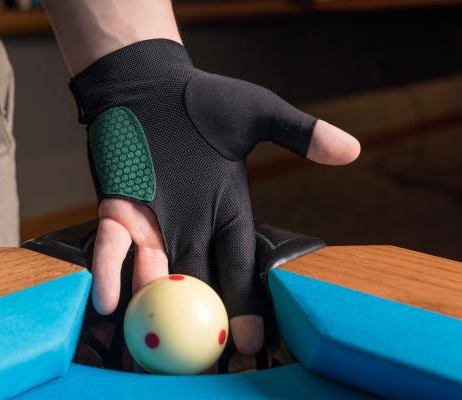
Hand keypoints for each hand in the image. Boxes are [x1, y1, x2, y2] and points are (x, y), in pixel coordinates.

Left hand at [91, 119, 358, 354]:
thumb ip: (299, 133)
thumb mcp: (256, 113)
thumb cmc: (203, 99)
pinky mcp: (117, 208)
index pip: (239, 264)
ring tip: (154, 344)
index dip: (245, 302)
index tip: (250, 341)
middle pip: (197, 283)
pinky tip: (109, 299)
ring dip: (152, 307)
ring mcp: (151, 221)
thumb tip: (352, 148)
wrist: (149, 84)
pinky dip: (109, 271)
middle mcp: (190, 226)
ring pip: (153, 274)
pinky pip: (112, 246)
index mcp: (226, 211)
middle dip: (198, 323)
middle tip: (201, 363)